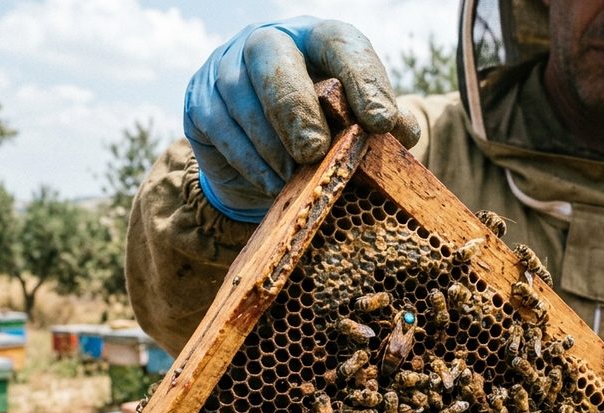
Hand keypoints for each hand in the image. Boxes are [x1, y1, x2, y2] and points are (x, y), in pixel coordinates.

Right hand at [184, 16, 419, 221]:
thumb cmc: (321, 127)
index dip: (362, 79)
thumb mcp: (353, 122)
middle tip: (315, 151)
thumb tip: (404, 132)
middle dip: (294, 106)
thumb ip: (380, 123)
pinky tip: (273, 183)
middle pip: (272, 55)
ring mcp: (226, 67)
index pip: (339, 43)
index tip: (382, 122)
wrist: (261, 148)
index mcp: (316, 38)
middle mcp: (268, 41)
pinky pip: (218, 127)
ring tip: (295, 178)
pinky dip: (248, 160)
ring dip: (270, 143)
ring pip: (239, 95)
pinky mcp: (199, 101)